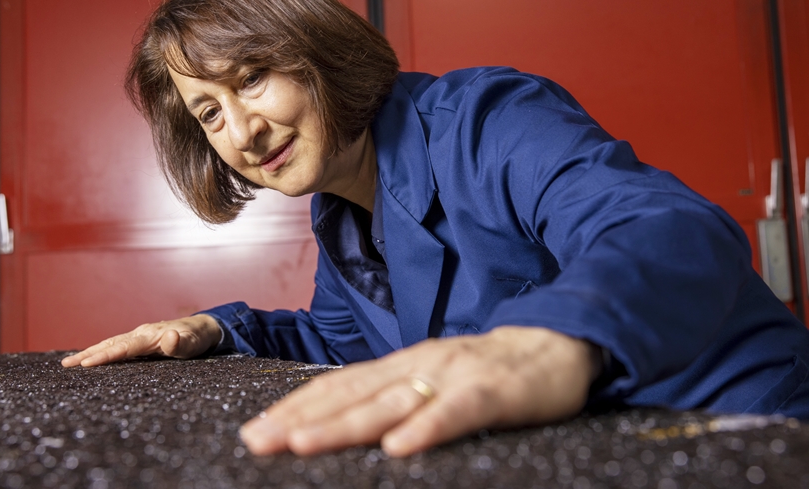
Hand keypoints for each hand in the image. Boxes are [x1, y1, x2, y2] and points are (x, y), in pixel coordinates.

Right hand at [60, 314, 221, 367]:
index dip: (105, 356)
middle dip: (88, 355)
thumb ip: (181, 343)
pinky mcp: (140, 342)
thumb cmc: (198, 339)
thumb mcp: (194, 343)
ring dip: (90, 353)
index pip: (123, 348)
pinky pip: (117, 346)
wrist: (203, 328)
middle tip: (65, 366)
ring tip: (69, 364)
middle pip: (110, 344)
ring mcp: (139, 337)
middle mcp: (140, 334)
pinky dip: (102, 352)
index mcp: (149, 336)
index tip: (85, 365)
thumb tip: (170, 337)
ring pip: (110, 344)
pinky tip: (92, 360)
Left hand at [240, 326, 601, 456]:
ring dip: (345, 423)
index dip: (295, 406)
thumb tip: (344, 421)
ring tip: (303, 444)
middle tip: (257, 441)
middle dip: (300, 418)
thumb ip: (393, 395)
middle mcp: (418, 364)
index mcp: (402, 364)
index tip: (256, 429)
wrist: (556, 342)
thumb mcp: (433, 379)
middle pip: (351, 394)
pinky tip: (398, 448)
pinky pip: (456, 412)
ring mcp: (453, 375)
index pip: (338, 385)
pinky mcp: (491, 391)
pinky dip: (426, 427)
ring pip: (391, 401)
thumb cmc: (489, 370)